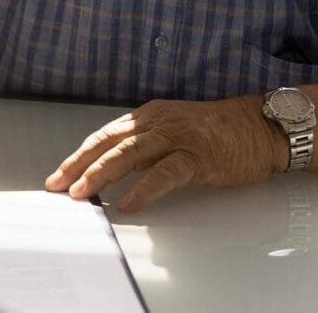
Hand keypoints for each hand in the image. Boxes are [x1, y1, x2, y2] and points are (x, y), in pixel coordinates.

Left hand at [45, 97, 285, 211]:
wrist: (259, 127)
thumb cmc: (218, 131)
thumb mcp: (173, 129)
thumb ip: (146, 144)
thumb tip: (114, 167)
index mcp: (150, 115)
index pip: (105, 135)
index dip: (79, 155)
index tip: (59, 174)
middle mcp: (158, 122)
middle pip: (109, 143)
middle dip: (79, 165)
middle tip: (58, 185)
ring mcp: (177, 138)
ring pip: (129, 155)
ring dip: (101, 174)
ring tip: (82, 193)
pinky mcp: (197, 157)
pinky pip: (165, 174)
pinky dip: (144, 189)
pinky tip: (128, 203)